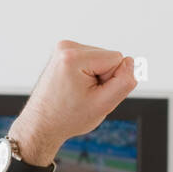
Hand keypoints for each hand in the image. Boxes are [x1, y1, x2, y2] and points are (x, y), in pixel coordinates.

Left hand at [13, 41, 137, 162]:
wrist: (41, 124)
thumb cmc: (67, 118)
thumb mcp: (104, 105)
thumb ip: (124, 82)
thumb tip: (131, 62)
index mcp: (73, 56)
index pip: (117, 59)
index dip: (111, 81)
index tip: (92, 94)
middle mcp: (66, 47)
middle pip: (108, 57)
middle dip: (102, 78)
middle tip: (84, 96)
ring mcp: (63, 49)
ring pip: (100, 60)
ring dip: (95, 77)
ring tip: (77, 93)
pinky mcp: (63, 54)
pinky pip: (90, 61)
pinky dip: (87, 75)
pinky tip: (74, 88)